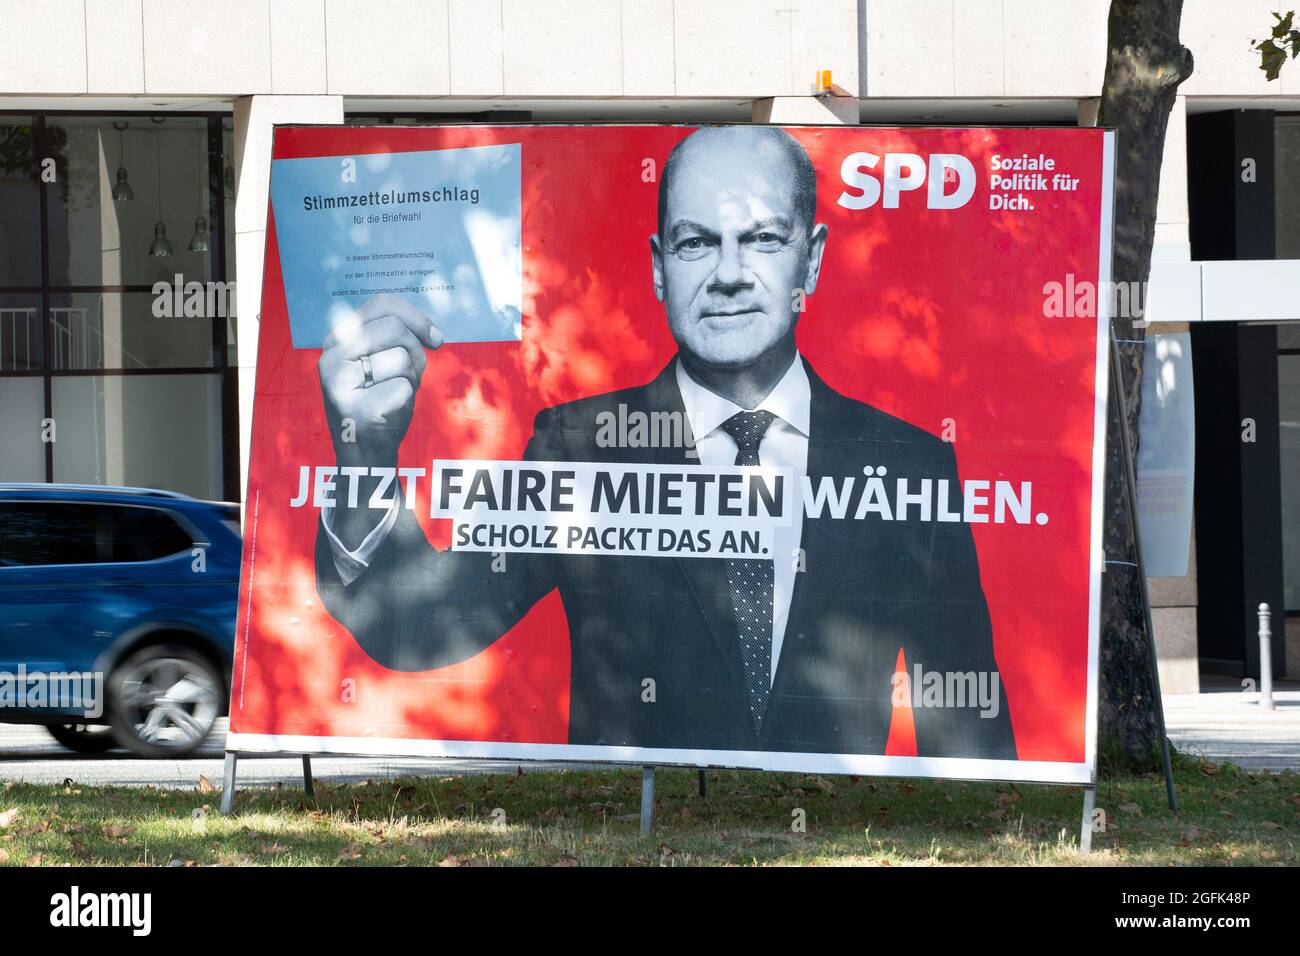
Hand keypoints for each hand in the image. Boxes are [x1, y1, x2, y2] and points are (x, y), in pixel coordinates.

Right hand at [318, 294, 442, 470]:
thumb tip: (433, 334)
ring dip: (411, 378)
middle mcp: (330, 357)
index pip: (381, 305)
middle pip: (395, 328)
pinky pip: (404, 387)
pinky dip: (407, 399)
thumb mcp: (379, 361)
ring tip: (393, 394)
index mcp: (335, 340)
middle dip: (416, 352)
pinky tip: (390, 411)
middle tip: (412, 374)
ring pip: (402, 358)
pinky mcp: (359, 407)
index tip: (435, 338)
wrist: (364, 452)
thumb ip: (393, 337)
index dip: (416, 317)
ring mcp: (340, 383)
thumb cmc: (378, 400)